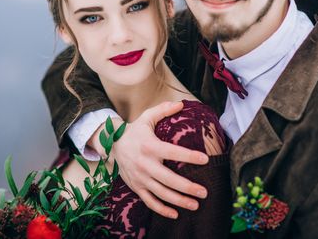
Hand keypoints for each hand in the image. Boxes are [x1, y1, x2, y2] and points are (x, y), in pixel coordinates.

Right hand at [108, 101, 209, 218]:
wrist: (112, 145)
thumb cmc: (135, 131)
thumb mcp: (147, 117)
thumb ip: (163, 110)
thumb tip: (181, 104)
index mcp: (150, 146)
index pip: (172, 152)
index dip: (189, 156)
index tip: (205, 159)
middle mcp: (145, 164)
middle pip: (168, 179)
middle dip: (187, 187)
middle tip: (204, 191)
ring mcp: (140, 177)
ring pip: (161, 193)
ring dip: (179, 200)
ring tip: (196, 204)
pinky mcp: (136, 187)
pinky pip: (149, 201)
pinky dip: (162, 209)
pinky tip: (176, 213)